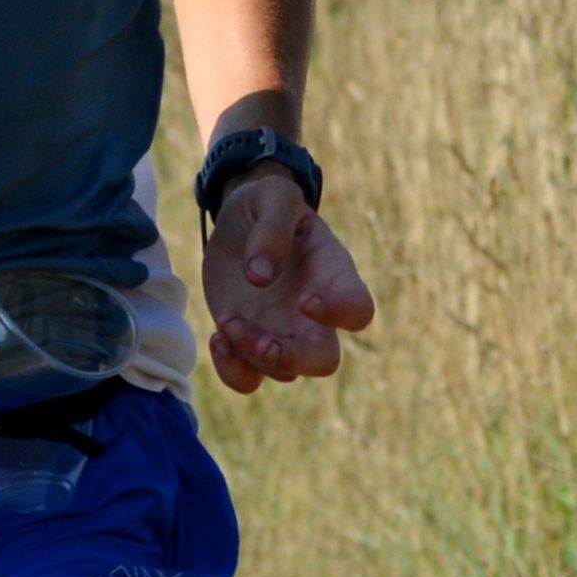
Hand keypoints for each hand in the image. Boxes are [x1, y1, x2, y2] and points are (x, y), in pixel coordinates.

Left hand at [200, 169, 373, 392]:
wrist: (238, 219)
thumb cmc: (266, 203)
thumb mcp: (273, 196)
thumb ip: (273, 228)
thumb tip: (260, 277)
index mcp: (332, 274)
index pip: (358, 310)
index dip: (339, 314)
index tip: (304, 299)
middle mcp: (313, 315)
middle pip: (325, 360)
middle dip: (293, 358)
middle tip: (262, 340)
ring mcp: (282, 332)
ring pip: (284, 372)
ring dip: (251, 354)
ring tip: (227, 319)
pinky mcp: (249, 342)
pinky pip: (250, 380)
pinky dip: (233, 372)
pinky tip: (218, 337)